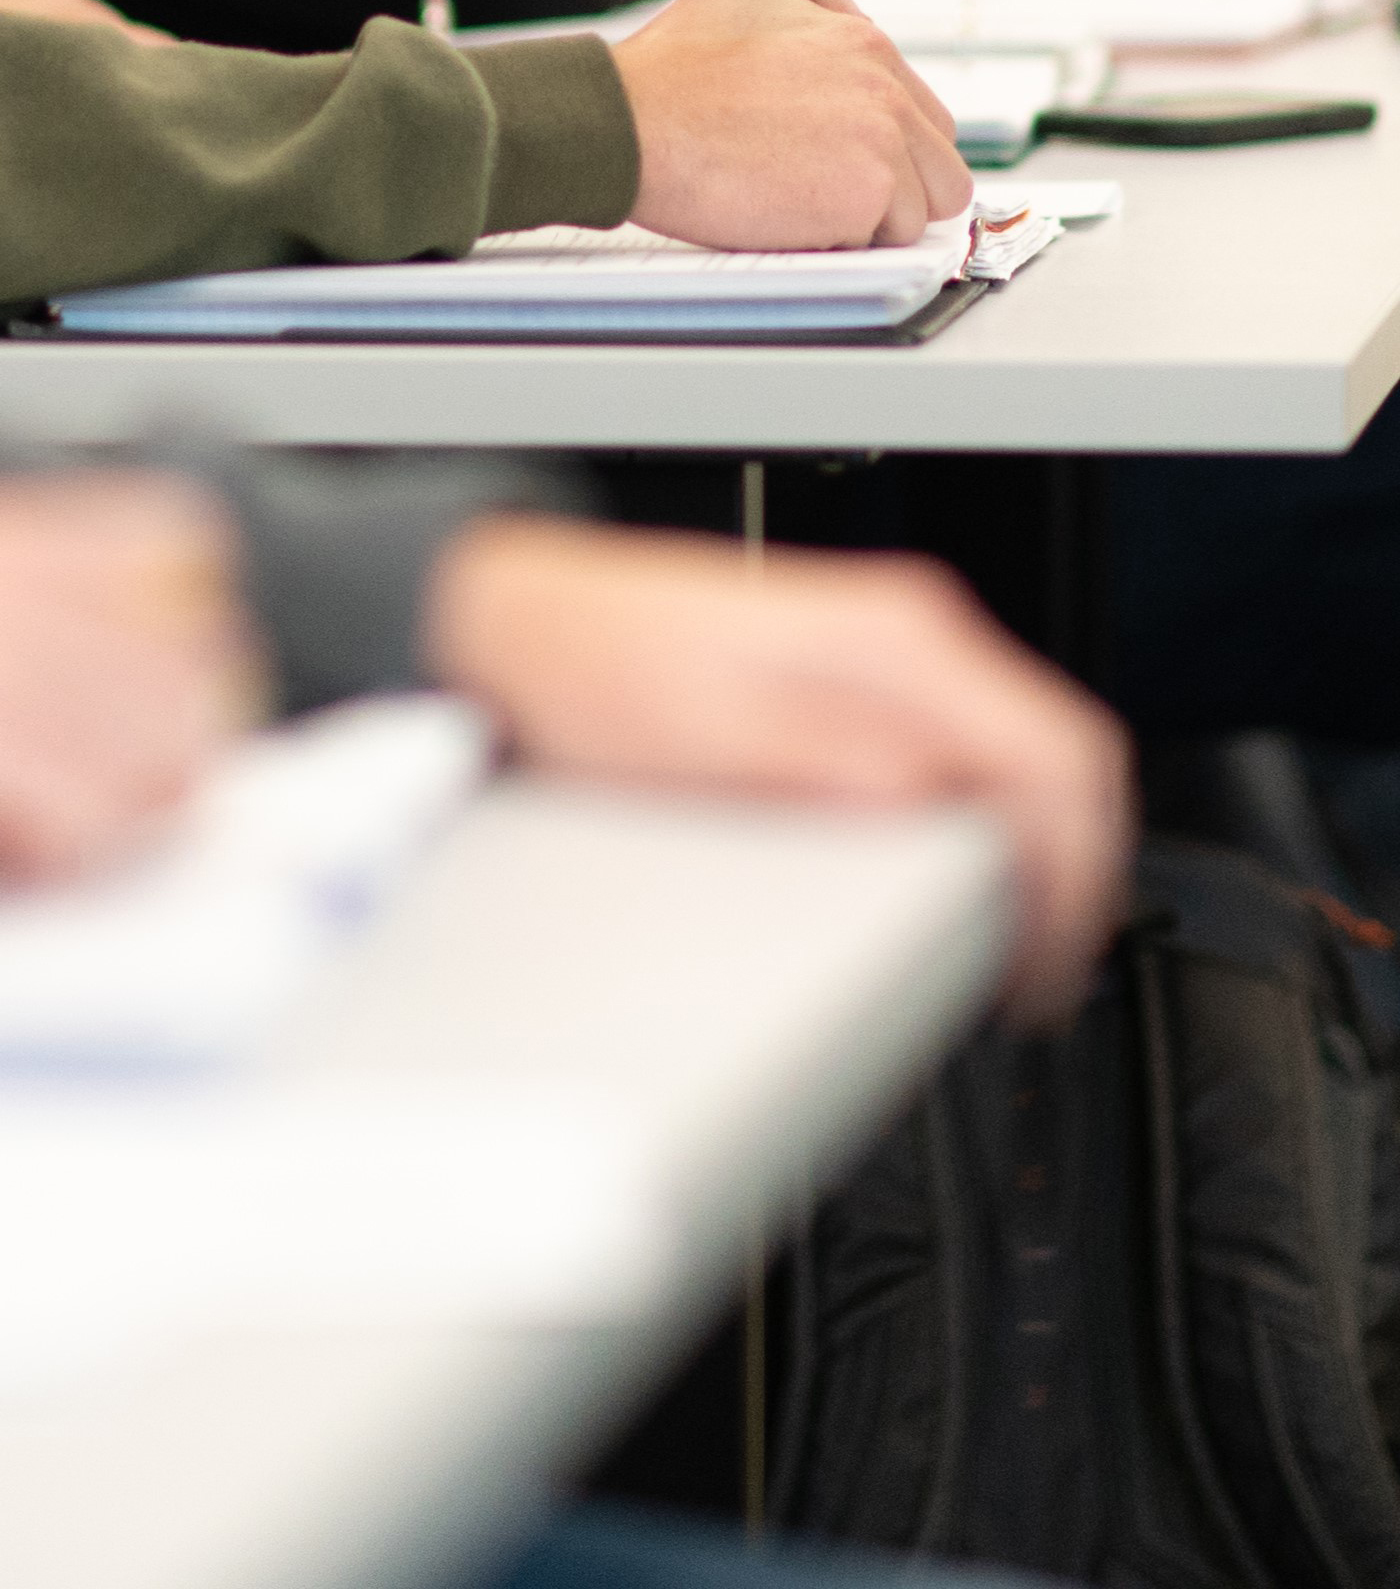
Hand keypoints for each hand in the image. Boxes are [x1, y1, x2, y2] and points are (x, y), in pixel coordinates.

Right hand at [0, 474, 262, 892]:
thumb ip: (21, 649)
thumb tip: (160, 730)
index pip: (180, 538)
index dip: (188, 637)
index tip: (146, 714)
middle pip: (191, 657)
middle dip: (163, 753)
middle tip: (86, 807)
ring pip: (154, 743)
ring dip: (107, 815)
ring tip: (23, 836)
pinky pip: (82, 812)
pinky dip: (47, 859)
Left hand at [424, 513, 1128, 1021]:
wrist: (519, 625)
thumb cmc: (594, 670)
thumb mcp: (714, 735)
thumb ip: (842, 769)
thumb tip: (947, 815)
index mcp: (895, 642)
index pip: (1063, 760)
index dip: (1080, 878)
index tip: (1047, 959)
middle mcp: (905, 636)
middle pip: (1061, 764)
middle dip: (1069, 876)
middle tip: (1030, 972)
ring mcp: (886, 657)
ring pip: (1018, 765)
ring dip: (1027, 856)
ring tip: (997, 943)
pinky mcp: (857, 685)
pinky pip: (963, 760)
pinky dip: (979, 829)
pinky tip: (945, 881)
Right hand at [613, 0, 969, 245]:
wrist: (628, 122)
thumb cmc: (668, 67)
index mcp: (864, 44)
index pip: (925, 115)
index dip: (889, 143)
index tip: (850, 155)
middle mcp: (885, 90)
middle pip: (943, 168)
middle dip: (898, 187)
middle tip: (833, 189)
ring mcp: (881, 145)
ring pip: (917, 211)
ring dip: (868, 218)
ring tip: (800, 199)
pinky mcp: (864, 198)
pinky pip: (880, 241)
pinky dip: (840, 240)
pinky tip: (787, 215)